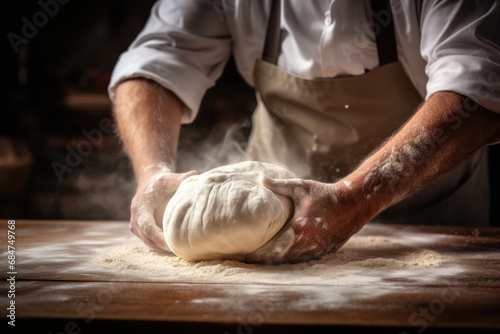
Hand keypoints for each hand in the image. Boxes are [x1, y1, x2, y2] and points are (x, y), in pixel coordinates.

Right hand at [130, 165, 196, 250]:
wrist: (150, 182)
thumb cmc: (161, 181)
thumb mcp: (169, 178)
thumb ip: (181, 178)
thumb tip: (195, 174)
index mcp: (140, 208)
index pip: (147, 227)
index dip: (159, 238)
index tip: (172, 245)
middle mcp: (135, 219)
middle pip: (147, 239)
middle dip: (163, 246)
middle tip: (181, 252)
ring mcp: (136, 226)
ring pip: (149, 242)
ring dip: (162, 248)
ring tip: (180, 252)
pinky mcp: (141, 230)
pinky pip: (150, 241)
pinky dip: (161, 246)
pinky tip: (176, 248)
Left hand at [246, 178, 365, 263]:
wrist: (353, 203)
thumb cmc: (323, 194)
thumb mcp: (299, 186)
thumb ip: (277, 185)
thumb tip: (258, 178)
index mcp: (298, 229)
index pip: (273, 248)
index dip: (259, 254)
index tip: (247, 257)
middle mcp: (307, 243)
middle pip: (281, 259)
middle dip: (266, 260)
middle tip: (252, 261)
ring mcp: (317, 250)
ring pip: (293, 261)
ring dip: (280, 262)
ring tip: (265, 261)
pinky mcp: (326, 251)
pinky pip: (306, 260)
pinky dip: (295, 260)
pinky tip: (286, 258)